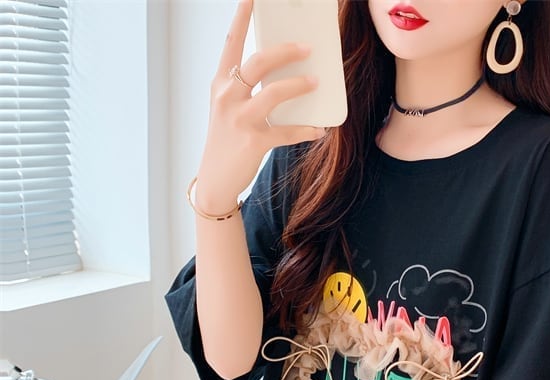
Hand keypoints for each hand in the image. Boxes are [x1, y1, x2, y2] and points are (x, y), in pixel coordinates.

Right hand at [194, 0, 325, 212]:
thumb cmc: (227, 138)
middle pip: (258, 61)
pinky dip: (306, 130)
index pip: (232, 41)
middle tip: (308, 47)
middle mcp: (227, 96)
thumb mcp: (230, 108)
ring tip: (316, 83)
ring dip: (299, 85)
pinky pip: (287, 131)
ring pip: (274, 92)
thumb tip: (288, 75)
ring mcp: (239, 119)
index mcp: (221, 82)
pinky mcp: (254, 141)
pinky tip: (319, 128)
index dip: (244, 16)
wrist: (216, 178)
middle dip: (286, 51)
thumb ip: (250, 89)